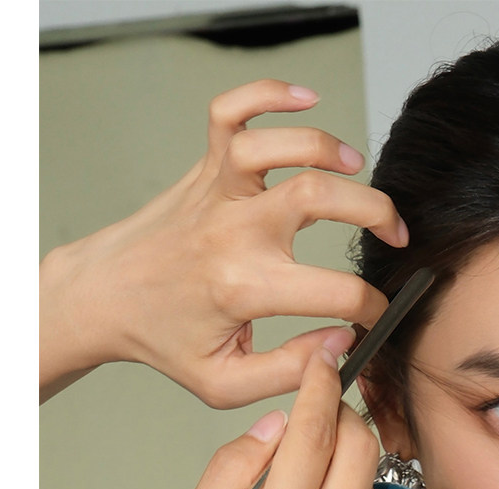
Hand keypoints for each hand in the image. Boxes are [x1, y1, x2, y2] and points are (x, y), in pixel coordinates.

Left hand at [40, 77, 406, 404]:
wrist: (104, 295)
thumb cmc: (164, 337)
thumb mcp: (225, 383)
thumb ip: (290, 371)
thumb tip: (340, 343)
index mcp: (242, 289)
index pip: (334, 292)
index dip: (372, 306)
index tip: (375, 313)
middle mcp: (231, 232)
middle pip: (315, 196)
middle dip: (373, 211)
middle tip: (393, 232)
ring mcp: (216, 192)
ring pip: (274, 144)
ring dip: (324, 146)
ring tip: (353, 167)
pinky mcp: (203, 168)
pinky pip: (231, 111)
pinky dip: (268, 95)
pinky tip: (304, 101)